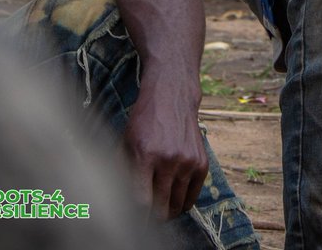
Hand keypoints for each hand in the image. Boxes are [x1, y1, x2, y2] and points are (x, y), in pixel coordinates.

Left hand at [122, 79, 208, 219]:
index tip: (131, 222)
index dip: (135, 217)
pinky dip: (184, 203)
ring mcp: (188, 161)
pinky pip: (193, 194)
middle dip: (152, 218)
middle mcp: (169, 160)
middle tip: (146, 219)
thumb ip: (123, 172)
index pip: (140, 200)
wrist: (172, 98)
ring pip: (178, 204)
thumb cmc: (143, 121)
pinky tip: (176, 203)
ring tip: (161, 212)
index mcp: (144, 155)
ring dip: (168, 213)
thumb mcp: (125, 143)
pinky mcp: (202, 162)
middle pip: (161, 207)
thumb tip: (119, 200)